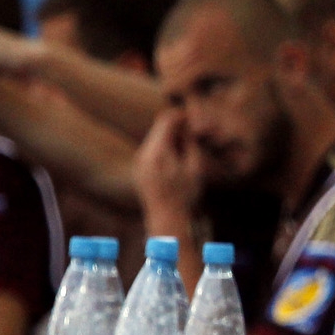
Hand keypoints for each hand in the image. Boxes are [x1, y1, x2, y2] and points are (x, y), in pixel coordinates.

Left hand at [133, 109, 203, 224]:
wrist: (166, 218)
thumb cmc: (185, 194)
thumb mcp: (195, 167)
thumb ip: (190, 143)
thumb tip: (187, 125)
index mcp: (158, 152)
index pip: (166, 120)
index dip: (181, 115)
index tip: (194, 119)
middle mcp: (144, 154)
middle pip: (159, 127)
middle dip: (176, 127)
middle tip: (193, 136)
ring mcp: (139, 161)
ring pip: (155, 138)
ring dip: (171, 138)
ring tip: (186, 152)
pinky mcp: (139, 168)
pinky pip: (152, 150)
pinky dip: (164, 149)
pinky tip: (176, 163)